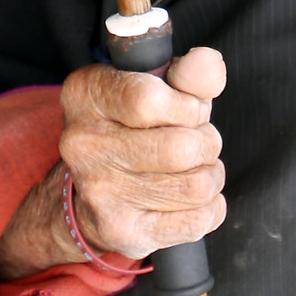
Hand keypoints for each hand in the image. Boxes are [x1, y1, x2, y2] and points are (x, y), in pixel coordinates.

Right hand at [0, 48, 226, 282]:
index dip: (188, 106)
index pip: (149, 100)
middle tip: (198, 142)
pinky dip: (211, 207)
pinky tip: (193, 198)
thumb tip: (208, 63)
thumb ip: (188, 74)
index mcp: (86, 95)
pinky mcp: (121, 231)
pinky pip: (197, 221)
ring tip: (196, 168)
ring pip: (196, 186)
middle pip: (181, 148)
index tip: (191, 110)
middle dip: (207, 142)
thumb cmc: (136, 127)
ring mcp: (100, 193)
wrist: (96, 190)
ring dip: (211, 175)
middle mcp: (84, 144)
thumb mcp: (157, 87)